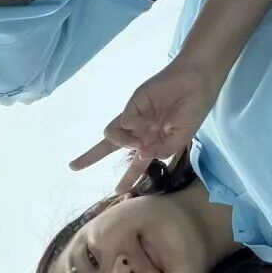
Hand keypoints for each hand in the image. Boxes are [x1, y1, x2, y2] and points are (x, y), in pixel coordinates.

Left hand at [70, 56, 222, 193]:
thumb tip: (142, 155)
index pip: (135, 162)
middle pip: (110, 145)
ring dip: (123, 143)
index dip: (128, 177)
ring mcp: (134, 117)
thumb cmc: (193, 109)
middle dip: (90, 156)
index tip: (118, 191)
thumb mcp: (180, 139)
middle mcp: (139, 130)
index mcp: (151, 141)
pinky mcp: (132, 103)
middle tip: (73, 167)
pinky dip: (133, 126)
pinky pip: (124, 121)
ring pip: (111, 135)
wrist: (198, 81)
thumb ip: (162, 151)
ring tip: (141, 141)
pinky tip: (147, 123)